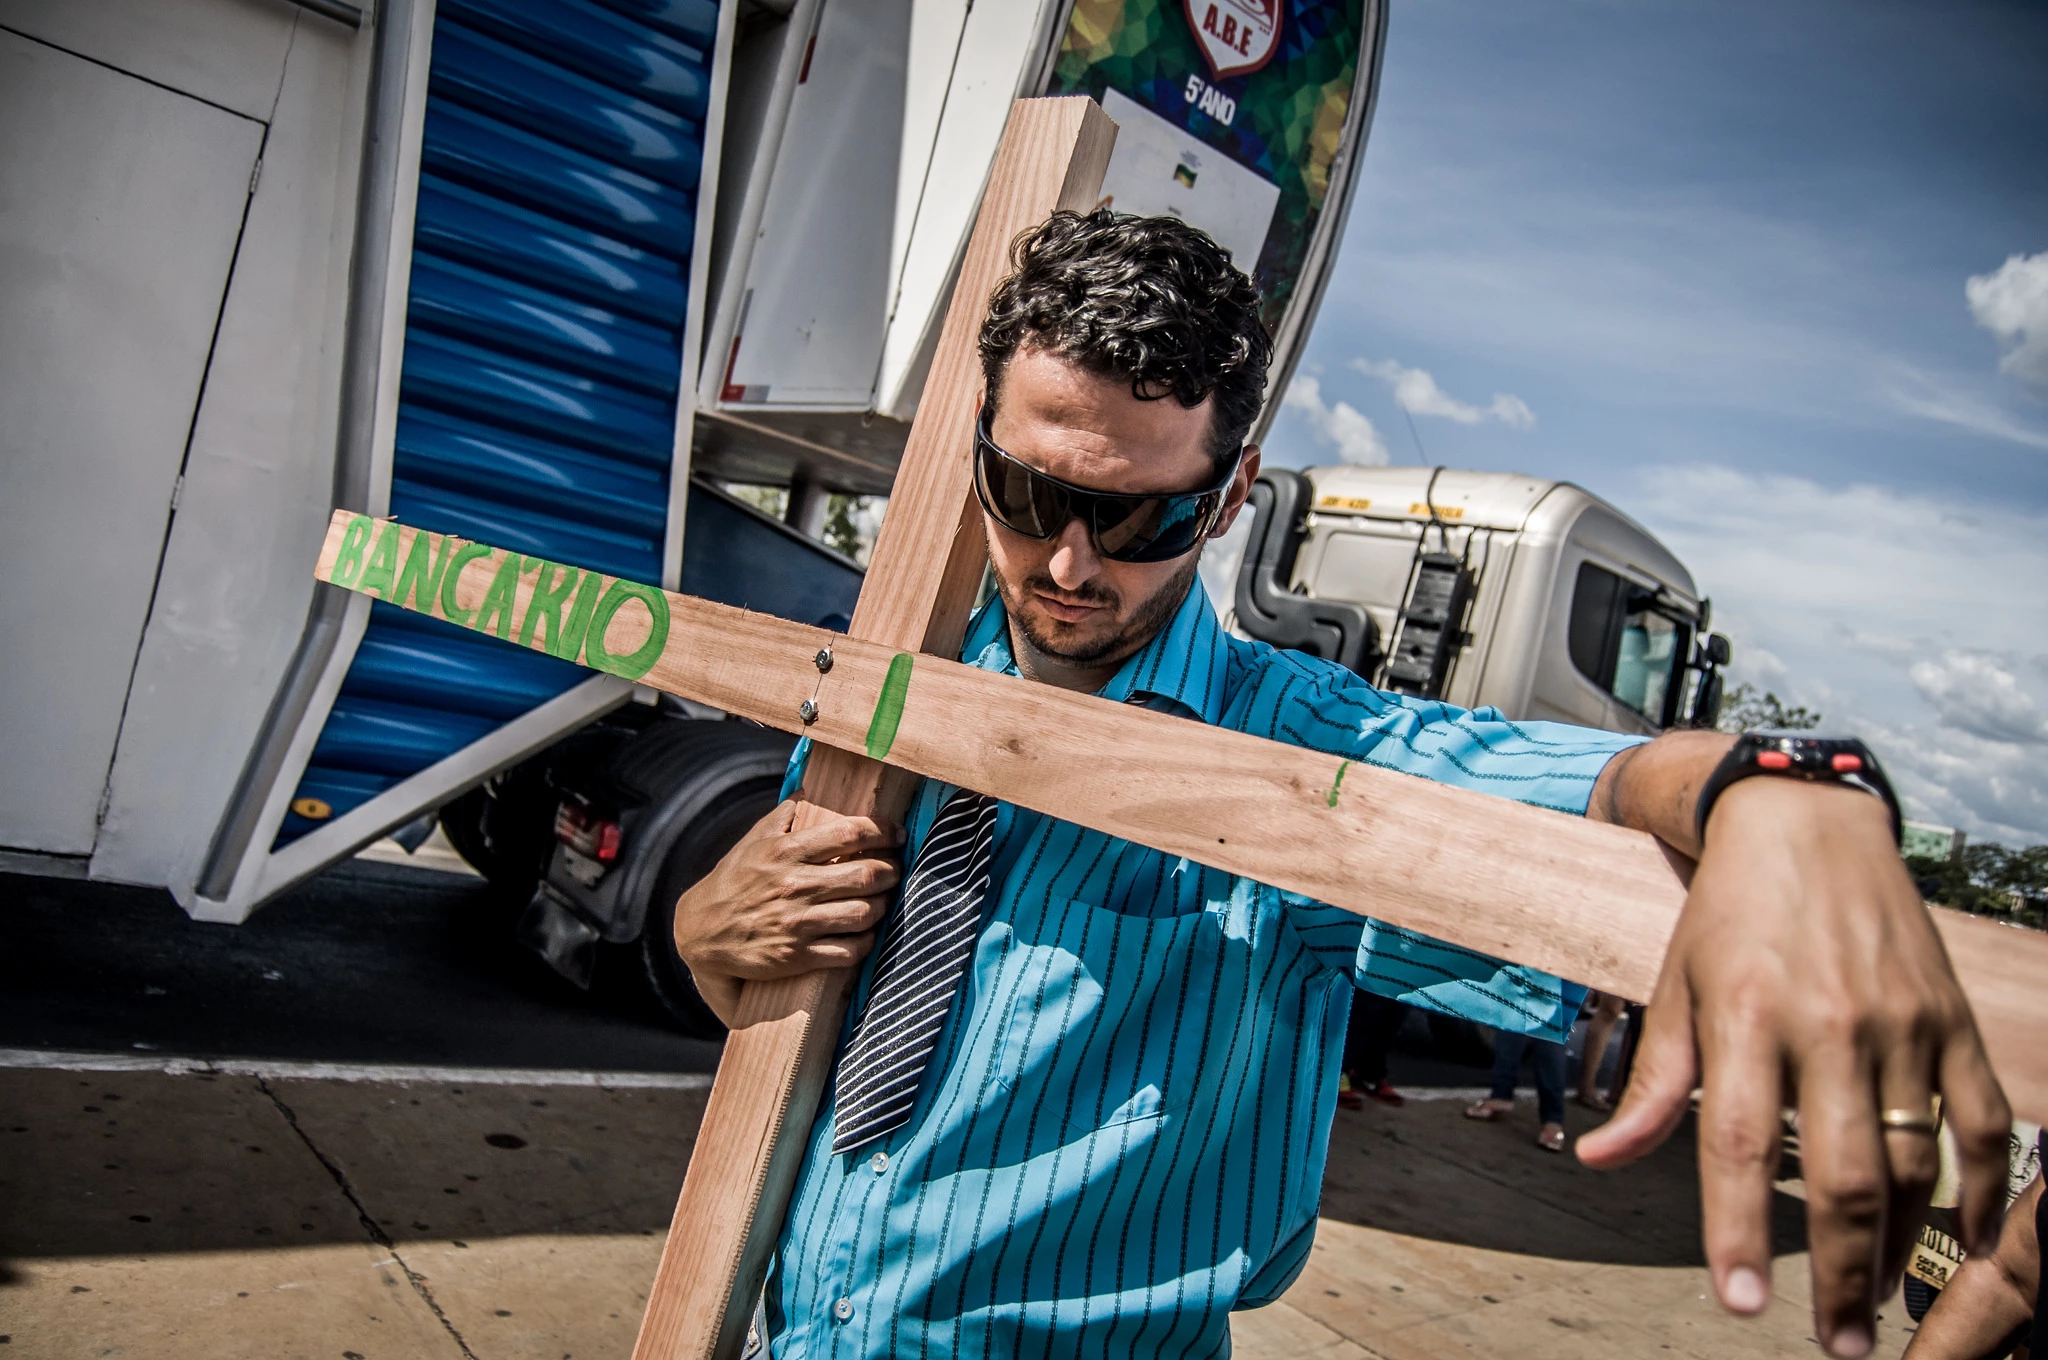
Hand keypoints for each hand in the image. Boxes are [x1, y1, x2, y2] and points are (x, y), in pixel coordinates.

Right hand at [672, 798, 903, 1024]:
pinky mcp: (798, 956)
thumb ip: (783, 816)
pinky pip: (849, 951)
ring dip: (883, 906)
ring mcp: (797, 924)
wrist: (701, 932)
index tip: (896, 834)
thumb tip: (807, 790)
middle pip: (866, 874)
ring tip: (882, 900)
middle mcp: (794, 886)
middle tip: (894, 869)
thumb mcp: (752, 842)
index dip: (883, 831)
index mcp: (786, 852)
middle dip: (891, 870)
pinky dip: (867, 942)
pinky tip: (866, 933)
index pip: (850, 833)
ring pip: (864, 913)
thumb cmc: (731, 882)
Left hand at [1578, 773, 2011, 1358]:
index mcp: (1746, 1015)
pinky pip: (1978, 1123)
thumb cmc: (1727, 913)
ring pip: (1913, 1161)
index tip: (1739, 1304)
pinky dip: (1978, 1191)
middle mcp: (1829, 1022)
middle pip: (1843, 1173)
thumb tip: (1598, 1160)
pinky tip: (1959, 1244)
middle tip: (1835, 1347)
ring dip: (1897, 1247)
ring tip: (1874, 1307)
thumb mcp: (1675, 986)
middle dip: (1839, 1275)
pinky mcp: (1950, 1020)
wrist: (1807, 824)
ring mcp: (1901, 1023)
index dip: (1738, 1229)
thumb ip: (1653, 1084)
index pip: (1739, 1143)